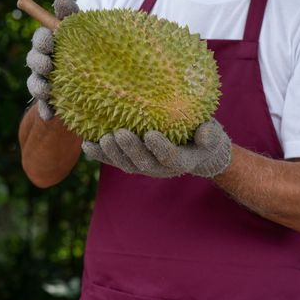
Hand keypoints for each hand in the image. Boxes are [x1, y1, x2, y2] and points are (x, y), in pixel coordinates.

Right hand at [26, 0, 78, 119]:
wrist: (101, 77)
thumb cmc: (90, 47)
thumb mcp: (85, 31)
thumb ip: (72, 16)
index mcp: (51, 44)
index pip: (41, 39)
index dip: (42, 39)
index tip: (50, 39)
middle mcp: (44, 62)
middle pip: (34, 61)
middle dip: (38, 62)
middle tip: (48, 65)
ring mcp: (46, 83)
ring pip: (35, 83)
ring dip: (39, 86)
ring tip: (47, 90)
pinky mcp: (52, 101)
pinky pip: (44, 107)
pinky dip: (45, 110)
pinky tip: (49, 116)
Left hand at [82, 119, 231, 177]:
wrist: (194, 150)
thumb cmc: (204, 138)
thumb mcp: (213, 136)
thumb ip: (210, 135)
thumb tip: (206, 131)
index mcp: (181, 161)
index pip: (170, 158)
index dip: (160, 148)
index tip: (151, 134)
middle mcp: (159, 168)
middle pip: (142, 163)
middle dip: (130, 150)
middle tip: (119, 134)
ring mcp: (143, 166)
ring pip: (125, 164)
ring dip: (112, 153)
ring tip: (103, 139)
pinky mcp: (131, 161)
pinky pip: (114, 160)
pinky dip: (99, 154)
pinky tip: (86, 144)